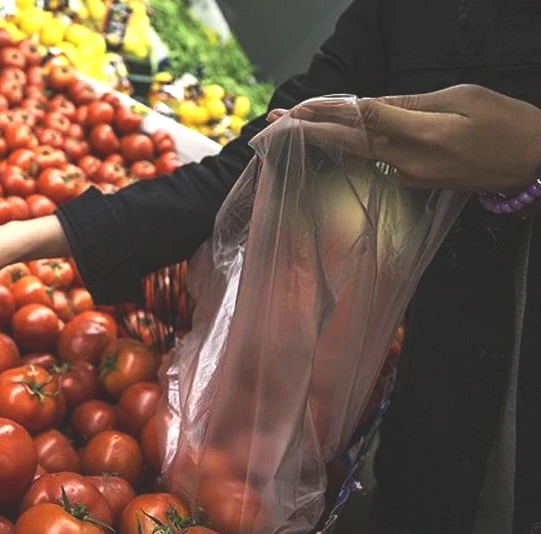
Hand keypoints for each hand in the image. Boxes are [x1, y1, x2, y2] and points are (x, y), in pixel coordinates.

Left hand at [267, 85, 540, 192]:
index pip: (363, 119)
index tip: (296, 109)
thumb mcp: (462, 98)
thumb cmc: (506, 123)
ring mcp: (412, 176)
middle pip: (349, 142)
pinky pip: (378, 160)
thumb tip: (371, 104)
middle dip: (307, 131)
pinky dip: (353, 147)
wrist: (536, 163)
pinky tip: (334, 137)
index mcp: (423, 135)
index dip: (327, 112)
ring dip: (324, 139)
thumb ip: (412, 103)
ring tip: (291, 128)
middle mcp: (410, 160)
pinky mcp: (416, 183)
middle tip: (271, 123)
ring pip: (360, 152)